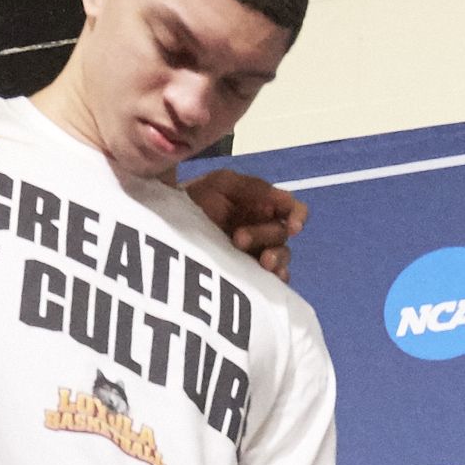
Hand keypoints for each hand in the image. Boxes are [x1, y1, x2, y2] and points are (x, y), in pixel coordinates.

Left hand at [183, 164, 307, 279]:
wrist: (166, 225)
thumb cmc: (194, 199)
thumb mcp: (220, 183)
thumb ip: (252, 186)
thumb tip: (283, 197)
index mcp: (261, 206)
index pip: (292, 209)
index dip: (298, 216)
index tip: (293, 227)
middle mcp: (263, 230)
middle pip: (282, 234)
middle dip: (265, 235)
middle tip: (238, 239)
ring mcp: (257, 254)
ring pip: (281, 258)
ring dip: (275, 259)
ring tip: (261, 264)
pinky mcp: (250, 276)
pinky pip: (272, 282)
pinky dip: (275, 281)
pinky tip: (268, 281)